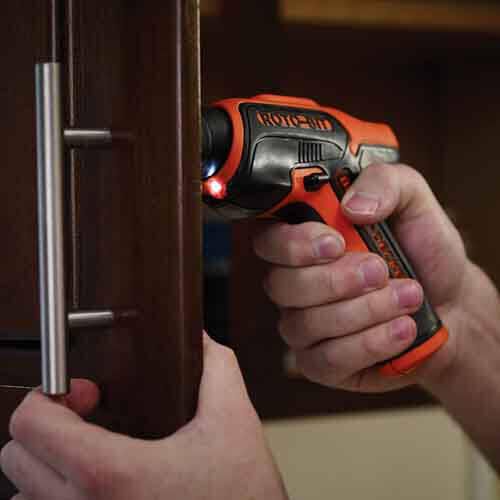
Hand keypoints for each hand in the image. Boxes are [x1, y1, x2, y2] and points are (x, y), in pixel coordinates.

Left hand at [0, 334, 287, 499]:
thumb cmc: (243, 497)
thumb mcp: (235, 421)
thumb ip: (216, 367)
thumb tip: (200, 340)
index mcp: (112, 475)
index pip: (30, 427)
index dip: (48, 395)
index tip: (85, 392)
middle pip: (15, 458)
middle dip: (48, 424)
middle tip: (88, 414)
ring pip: (22, 495)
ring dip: (47, 464)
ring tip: (88, 448)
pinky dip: (54, 494)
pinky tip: (95, 480)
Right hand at [254, 163, 491, 392]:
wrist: (450, 303)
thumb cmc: (422, 252)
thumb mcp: (414, 202)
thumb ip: (384, 184)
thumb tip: (352, 206)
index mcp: (305, 240)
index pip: (268, 240)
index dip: (293, 244)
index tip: (336, 242)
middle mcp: (295, 283)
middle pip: (281, 285)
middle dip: (335, 280)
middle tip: (379, 270)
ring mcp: (303, 325)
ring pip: (306, 323)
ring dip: (362, 311)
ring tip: (406, 297)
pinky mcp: (320, 362)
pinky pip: (327, 358)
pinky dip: (369, 343)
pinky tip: (400, 329)